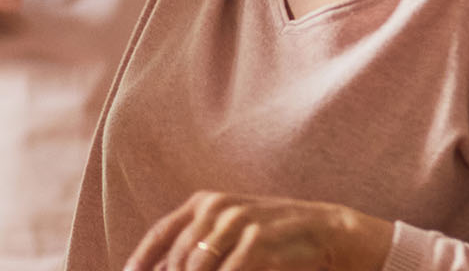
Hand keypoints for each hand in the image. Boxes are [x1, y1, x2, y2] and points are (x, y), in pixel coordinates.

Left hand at [125, 192, 391, 270]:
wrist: (327, 231)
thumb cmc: (274, 238)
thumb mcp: (231, 237)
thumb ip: (199, 251)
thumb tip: (162, 269)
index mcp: (204, 204)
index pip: (161, 234)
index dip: (142, 260)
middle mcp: (216, 208)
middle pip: (179, 257)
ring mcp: (238, 220)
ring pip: (199, 264)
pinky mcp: (259, 237)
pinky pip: (231, 269)